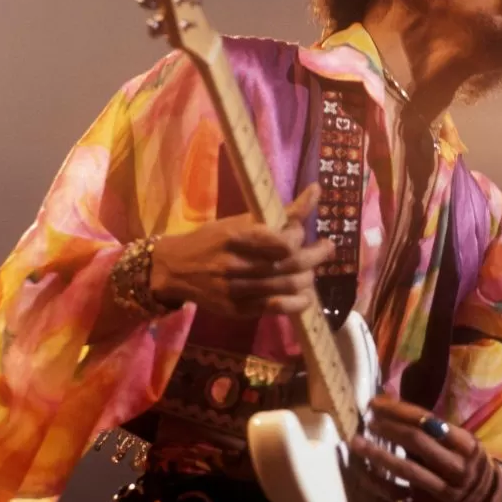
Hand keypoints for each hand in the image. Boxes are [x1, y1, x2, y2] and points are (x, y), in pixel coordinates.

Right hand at [148, 183, 333, 318]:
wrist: (175, 269)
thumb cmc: (211, 239)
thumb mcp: (238, 220)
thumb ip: (277, 213)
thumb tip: (315, 192)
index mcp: (236, 237)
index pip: (283, 241)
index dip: (299, 235)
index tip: (301, 230)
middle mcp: (237, 265)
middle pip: (291, 264)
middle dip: (316, 255)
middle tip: (327, 248)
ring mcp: (237, 290)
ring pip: (288, 286)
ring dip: (308, 277)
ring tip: (312, 269)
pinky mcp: (239, 309)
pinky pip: (277, 308)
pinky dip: (298, 302)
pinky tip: (305, 295)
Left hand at [349, 395, 501, 501]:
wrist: (484, 499)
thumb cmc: (467, 459)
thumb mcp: (462, 440)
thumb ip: (433, 428)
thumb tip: (390, 406)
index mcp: (466, 444)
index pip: (428, 422)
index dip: (399, 410)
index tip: (376, 403)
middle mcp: (456, 467)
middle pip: (416, 442)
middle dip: (388, 427)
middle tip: (367, 418)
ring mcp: (441, 490)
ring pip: (406, 469)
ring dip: (378, 454)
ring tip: (356, 441)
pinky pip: (396, 494)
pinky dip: (376, 481)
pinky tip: (360, 469)